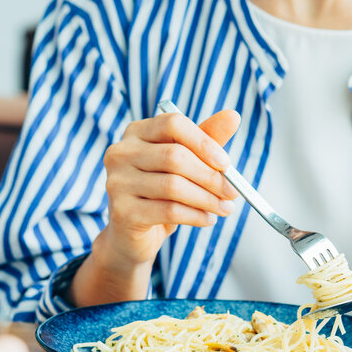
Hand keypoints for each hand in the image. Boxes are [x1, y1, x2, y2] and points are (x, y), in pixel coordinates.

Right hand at [72, 110, 240, 305]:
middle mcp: (121, 153)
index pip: (173, 124)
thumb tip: (233, 116)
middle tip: (233, 191)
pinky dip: (195, 215)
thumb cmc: (160, 193)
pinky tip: (208, 219)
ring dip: (207, 199)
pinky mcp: (122, 211)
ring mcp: (117, 182)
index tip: (226, 163)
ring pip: (173, 185)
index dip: (203, 142)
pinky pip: (168, 210)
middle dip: (210, 176)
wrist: (131, 234)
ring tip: (224, 208)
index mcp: (137, 132)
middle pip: (175, 156)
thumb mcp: (185, 163)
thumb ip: (205, 139)